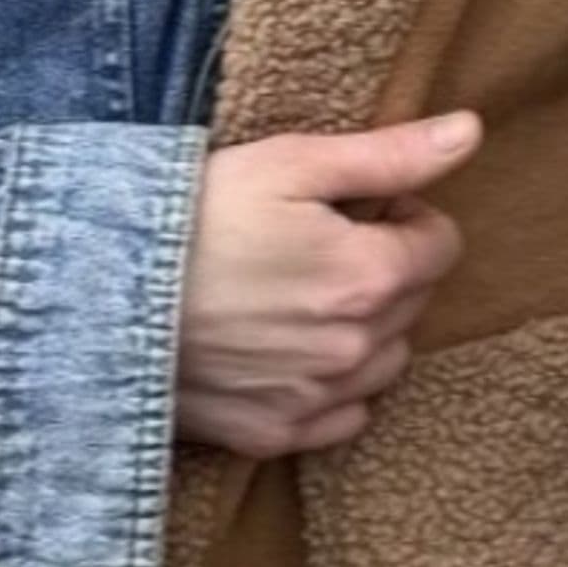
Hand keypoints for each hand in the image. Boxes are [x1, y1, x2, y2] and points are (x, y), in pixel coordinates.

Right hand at [175, 113, 477, 458]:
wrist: (97, 295)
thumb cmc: (193, 217)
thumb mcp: (291, 164)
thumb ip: (389, 155)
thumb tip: (470, 132)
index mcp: (369, 277)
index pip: (441, 245)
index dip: (403, 217)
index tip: (356, 207)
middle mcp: (354, 348)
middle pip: (413, 301)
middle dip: (384, 268)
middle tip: (317, 243)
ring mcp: (315, 399)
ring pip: (384, 361)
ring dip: (365, 328)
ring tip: (300, 294)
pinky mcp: (273, 434)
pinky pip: (342, 417)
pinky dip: (330, 386)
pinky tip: (286, 350)